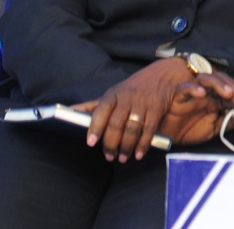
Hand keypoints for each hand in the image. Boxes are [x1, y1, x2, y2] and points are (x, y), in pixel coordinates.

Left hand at [73, 57, 191, 162]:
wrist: (162, 75)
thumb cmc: (132, 88)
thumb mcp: (113, 93)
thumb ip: (93, 104)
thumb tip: (70, 110)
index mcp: (113, 94)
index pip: (101, 110)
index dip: (95, 127)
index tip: (90, 142)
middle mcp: (127, 98)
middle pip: (116, 123)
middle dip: (111, 143)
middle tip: (109, 156)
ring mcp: (142, 103)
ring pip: (132, 128)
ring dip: (126, 146)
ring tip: (123, 157)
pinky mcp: (156, 109)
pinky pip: (149, 129)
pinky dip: (143, 144)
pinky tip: (138, 154)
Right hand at [158, 73, 233, 145]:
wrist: (168, 136)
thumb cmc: (190, 130)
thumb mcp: (215, 129)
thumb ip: (233, 122)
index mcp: (217, 99)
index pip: (233, 95)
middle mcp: (207, 93)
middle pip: (223, 82)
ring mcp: (193, 92)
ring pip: (207, 79)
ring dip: (219, 84)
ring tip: (228, 94)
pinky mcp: (178, 96)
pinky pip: (185, 87)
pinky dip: (193, 89)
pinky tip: (202, 94)